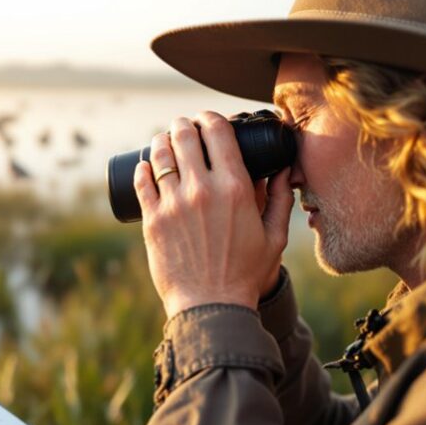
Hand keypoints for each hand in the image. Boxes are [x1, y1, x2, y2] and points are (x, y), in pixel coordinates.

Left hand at [133, 111, 293, 318]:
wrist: (211, 307)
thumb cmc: (245, 274)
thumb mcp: (274, 237)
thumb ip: (280, 200)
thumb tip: (283, 171)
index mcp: (235, 188)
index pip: (217, 131)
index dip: (210, 117)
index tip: (207, 118)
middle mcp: (202, 190)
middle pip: (184, 135)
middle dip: (183, 124)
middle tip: (183, 126)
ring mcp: (173, 204)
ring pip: (160, 154)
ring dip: (162, 140)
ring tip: (164, 141)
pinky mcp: (152, 220)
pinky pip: (142, 181)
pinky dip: (143, 167)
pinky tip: (146, 165)